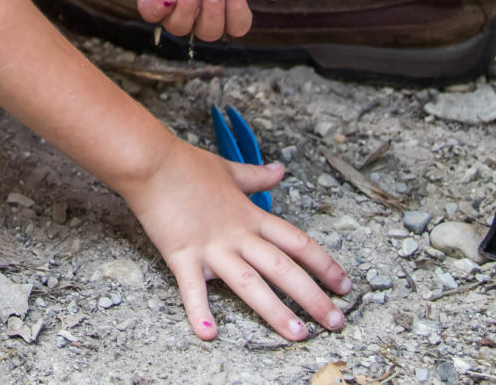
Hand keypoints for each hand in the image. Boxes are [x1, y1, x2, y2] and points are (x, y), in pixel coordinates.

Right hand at [125, 137, 350, 341]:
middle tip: (336, 322)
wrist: (151, 161)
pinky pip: (192, 288)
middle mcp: (238, 235)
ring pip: (250, 283)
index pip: (297, 243)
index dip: (324, 264)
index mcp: (250, 216)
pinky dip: (199, 311)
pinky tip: (208, 335)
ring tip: (298, 334)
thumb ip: (256, 176)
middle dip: (313, 297)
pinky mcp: (182, 255)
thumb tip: (280, 170)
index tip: (345, 285)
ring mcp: (211, 247)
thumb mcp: (228, 170)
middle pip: (283, 268)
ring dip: (275, 310)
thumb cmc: (187, 165)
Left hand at [130, 0, 279, 41]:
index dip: (237, 12)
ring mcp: (172, 3)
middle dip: (213, 11)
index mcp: (223, 1)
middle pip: (209, 32)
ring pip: (179, 28)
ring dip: (188, 11)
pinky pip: (150, 15)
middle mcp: (198, 9)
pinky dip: (159, 10)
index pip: (236, 25)